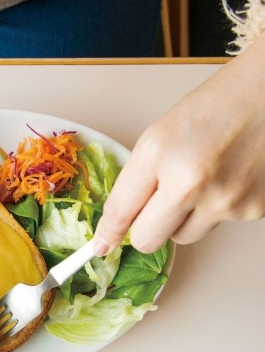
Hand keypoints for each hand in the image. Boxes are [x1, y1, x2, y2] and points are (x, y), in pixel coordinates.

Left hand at [93, 32, 264, 253]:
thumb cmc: (218, 105)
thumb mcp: (164, 132)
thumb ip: (141, 176)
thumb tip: (122, 221)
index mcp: (159, 152)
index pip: (121, 210)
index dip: (108, 232)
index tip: (101, 246)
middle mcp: (190, 181)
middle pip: (148, 240)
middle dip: (146, 230)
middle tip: (155, 211)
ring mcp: (224, 200)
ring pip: (184, 236)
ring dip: (184, 219)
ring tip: (204, 179)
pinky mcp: (252, 211)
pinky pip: (217, 225)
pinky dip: (218, 208)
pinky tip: (231, 176)